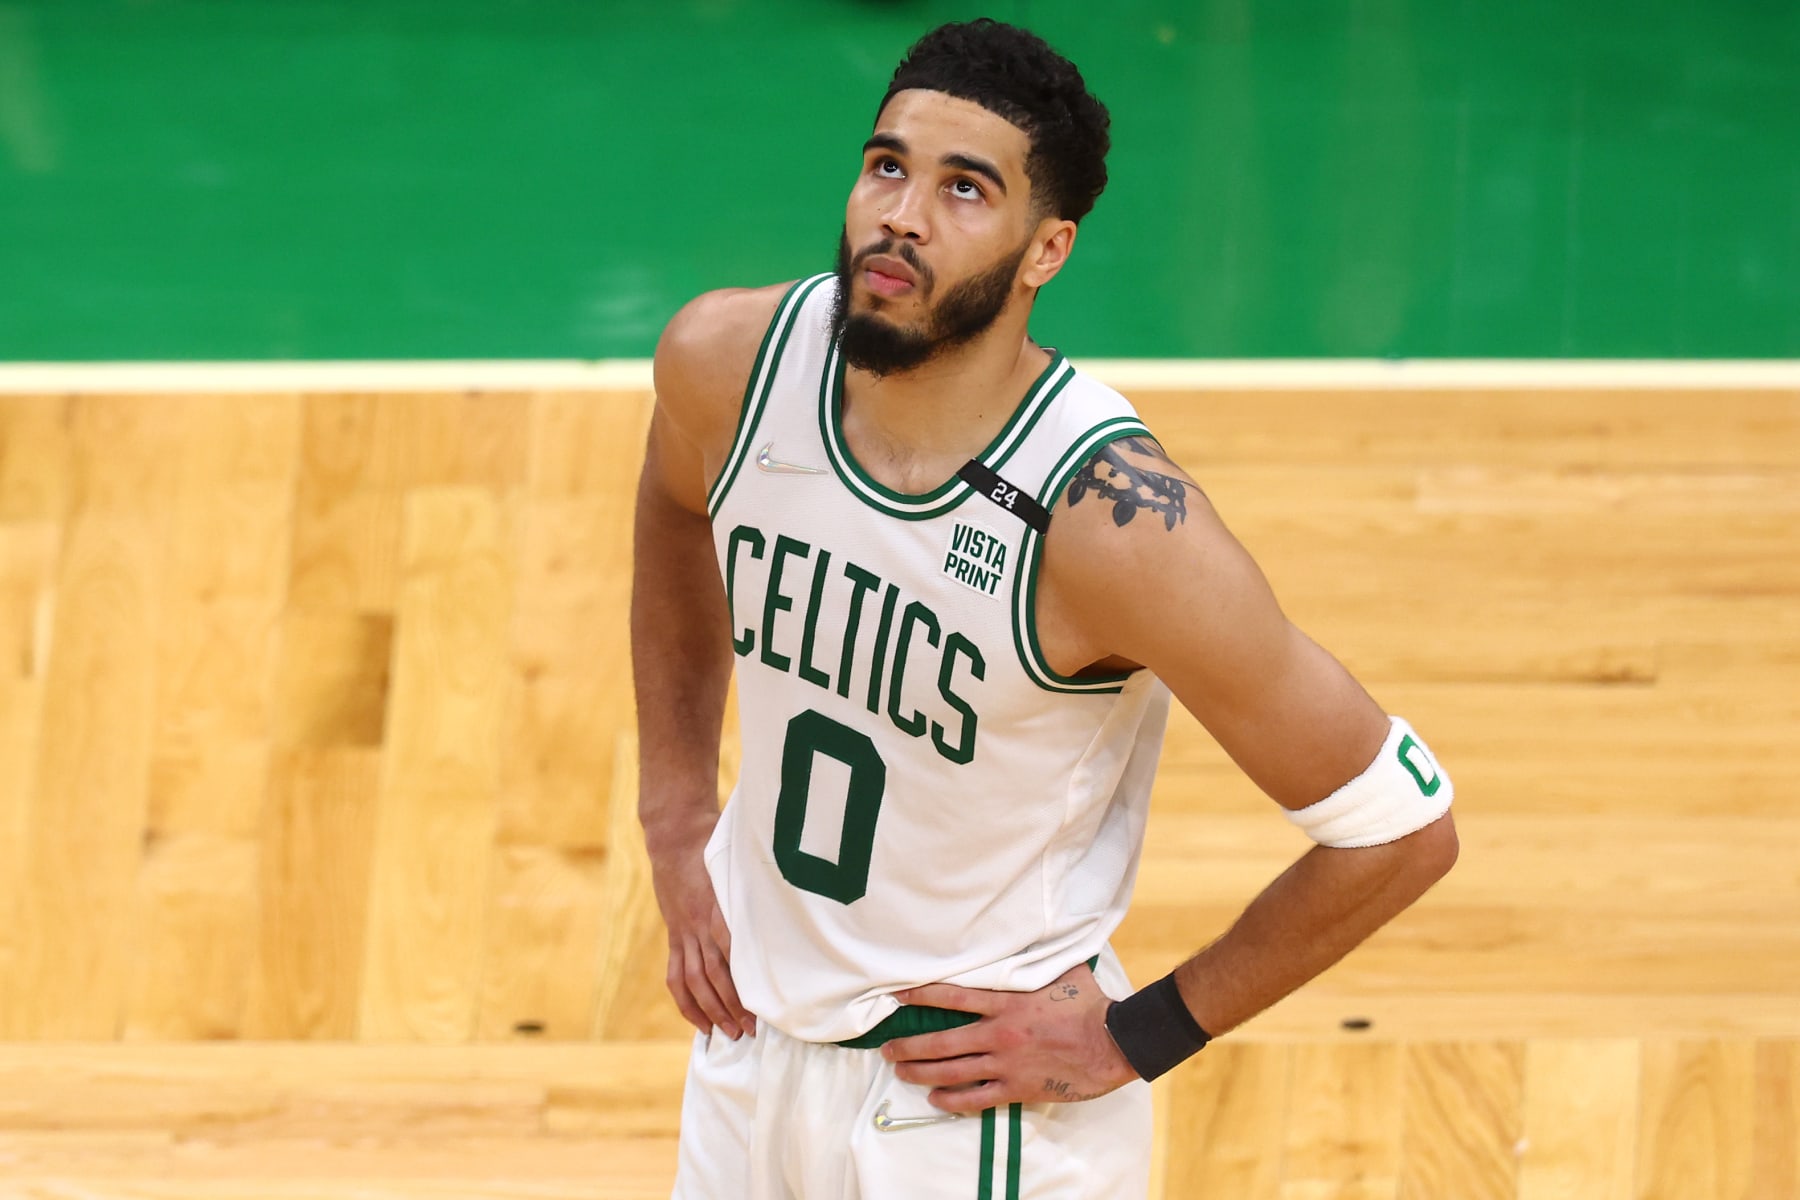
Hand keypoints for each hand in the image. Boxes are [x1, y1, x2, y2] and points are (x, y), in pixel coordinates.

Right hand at [647, 832, 754, 1039]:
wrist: (676, 835)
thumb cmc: (717, 848)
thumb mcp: (741, 866)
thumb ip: (758, 891)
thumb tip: (791, 909)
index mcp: (720, 908)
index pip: (734, 951)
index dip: (746, 979)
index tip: (765, 1002)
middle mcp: (701, 925)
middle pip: (715, 973)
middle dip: (731, 1005)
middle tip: (751, 1030)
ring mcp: (685, 932)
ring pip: (695, 980)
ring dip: (711, 1010)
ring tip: (728, 1034)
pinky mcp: (675, 936)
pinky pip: (676, 976)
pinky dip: (686, 1002)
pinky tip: (699, 1023)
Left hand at [881, 962, 1137, 1112]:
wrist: (1113, 1042)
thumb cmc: (1089, 1003)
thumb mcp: (1061, 969)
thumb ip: (1037, 956)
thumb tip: (1030, 930)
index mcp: (1006, 1002)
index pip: (953, 996)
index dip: (921, 995)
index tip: (897, 996)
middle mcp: (999, 1034)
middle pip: (942, 1041)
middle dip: (910, 1046)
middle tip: (886, 1049)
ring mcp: (1006, 1064)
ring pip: (952, 1072)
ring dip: (922, 1074)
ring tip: (901, 1073)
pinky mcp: (1018, 1088)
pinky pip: (977, 1098)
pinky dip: (953, 1100)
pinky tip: (936, 1099)